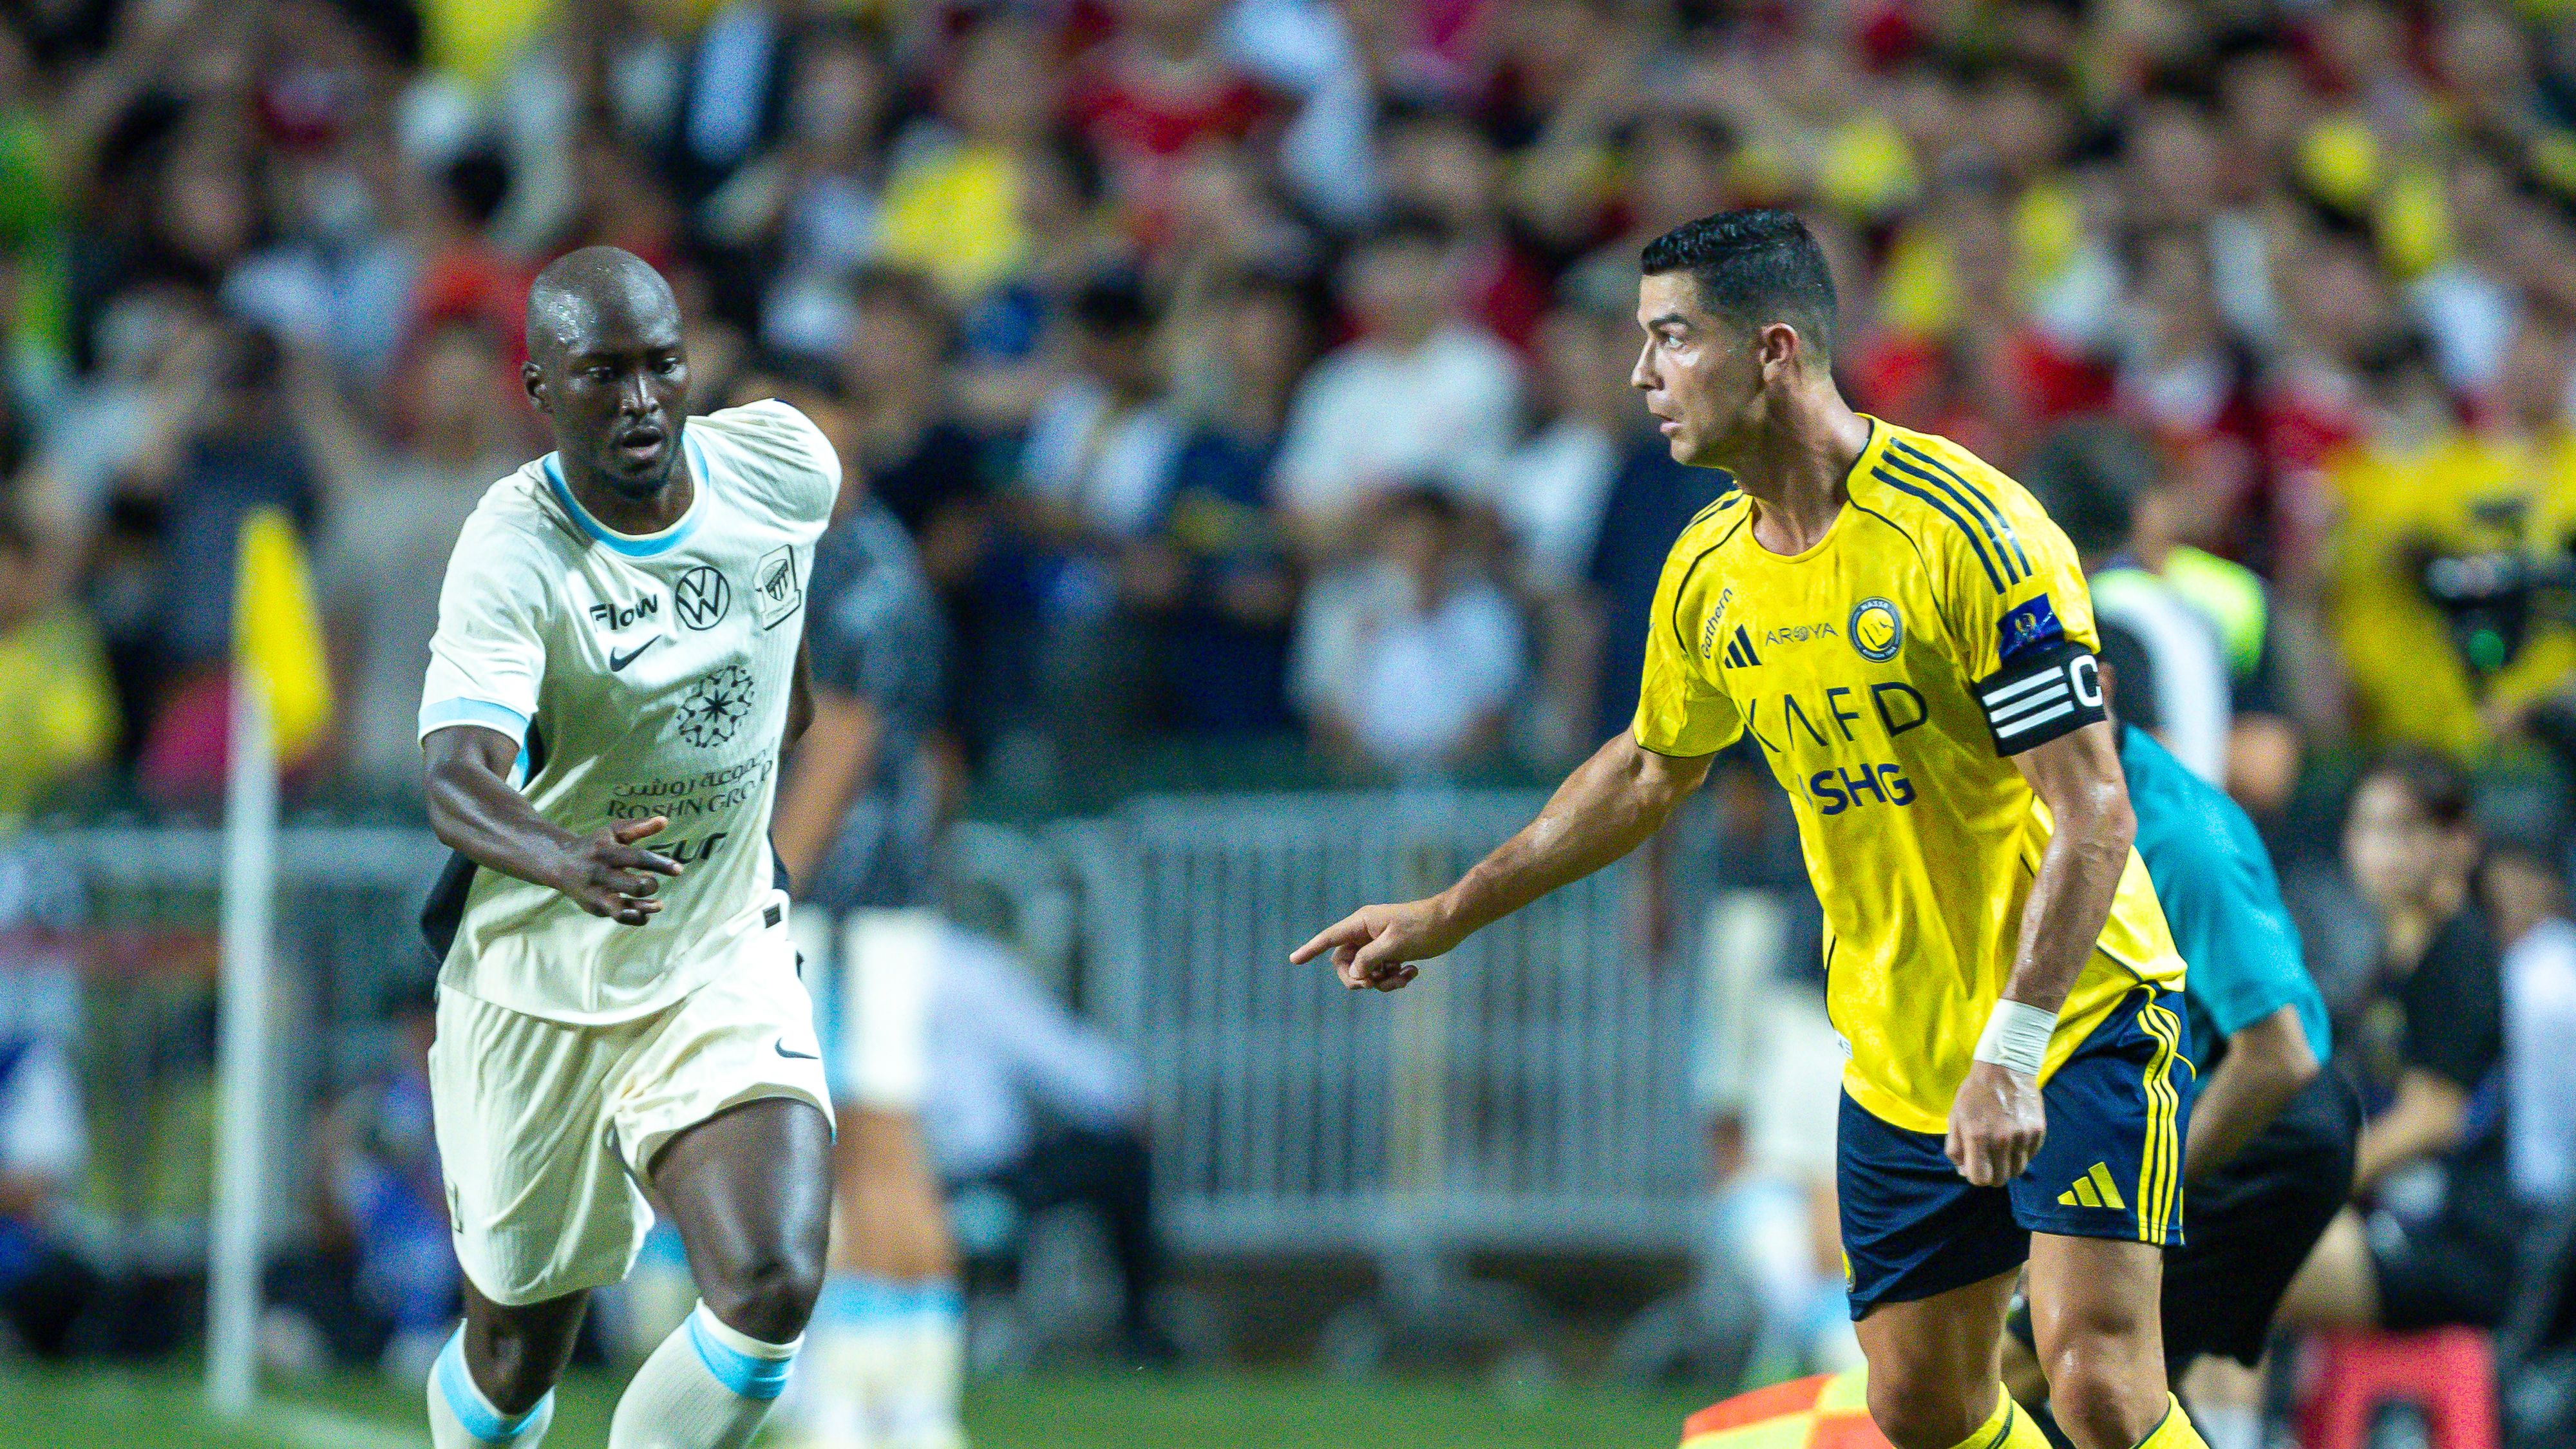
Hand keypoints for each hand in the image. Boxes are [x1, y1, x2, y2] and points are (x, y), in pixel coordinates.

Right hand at [552, 816, 681, 925]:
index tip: (679, 869)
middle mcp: (599, 874)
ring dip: (646, 907)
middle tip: (652, 880)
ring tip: (658, 904)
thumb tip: (665, 820)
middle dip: (651, 885)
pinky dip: (637, 918)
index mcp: (606, 851)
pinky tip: (646, 912)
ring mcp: (596, 894)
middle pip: (633, 886)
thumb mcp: (612, 831)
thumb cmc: (594, 845)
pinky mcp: (595, 908)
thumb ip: (638, 827)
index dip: (660, 864)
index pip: (638, 858)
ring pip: (623, 909)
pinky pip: (620, 918)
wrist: (560, 864)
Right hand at [1288, 897, 1463, 992]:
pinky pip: (1380, 970)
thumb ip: (1369, 960)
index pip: (1330, 938)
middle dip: (1358, 978)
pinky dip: (1392, 977)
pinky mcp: (1391, 951)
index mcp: (1362, 923)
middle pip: (1346, 962)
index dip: (1311, 949)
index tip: (1294, 960)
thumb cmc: (1424, 928)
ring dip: (1381, 981)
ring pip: (1365, 970)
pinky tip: (1411, 974)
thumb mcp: (1395, 945)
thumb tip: (1354, 973)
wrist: (1452, 921)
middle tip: (1374, 985)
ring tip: (1404, 978)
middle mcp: (1366, 932)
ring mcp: (1378, 942)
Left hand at [1946, 1061, 2045, 1186]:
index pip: (1980, 1178)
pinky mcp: (2038, 1131)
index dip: (1976, 1176)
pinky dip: (2021, 1153)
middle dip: (1992, 1173)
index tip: (1975, 1167)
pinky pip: (2030, 1156)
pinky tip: (2014, 1138)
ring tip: (2001, 1149)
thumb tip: (1964, 1172)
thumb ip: (1955, 1148)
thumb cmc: (1974, 1093)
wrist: (2004, 1067)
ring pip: (2017, 1171)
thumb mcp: (1955, 1117)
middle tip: (1989, 1159)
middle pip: (2001, 1179)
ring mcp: (2023, 1136)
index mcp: (1978, 1136)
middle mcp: (2003, 1140)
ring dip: (2007, 1165)